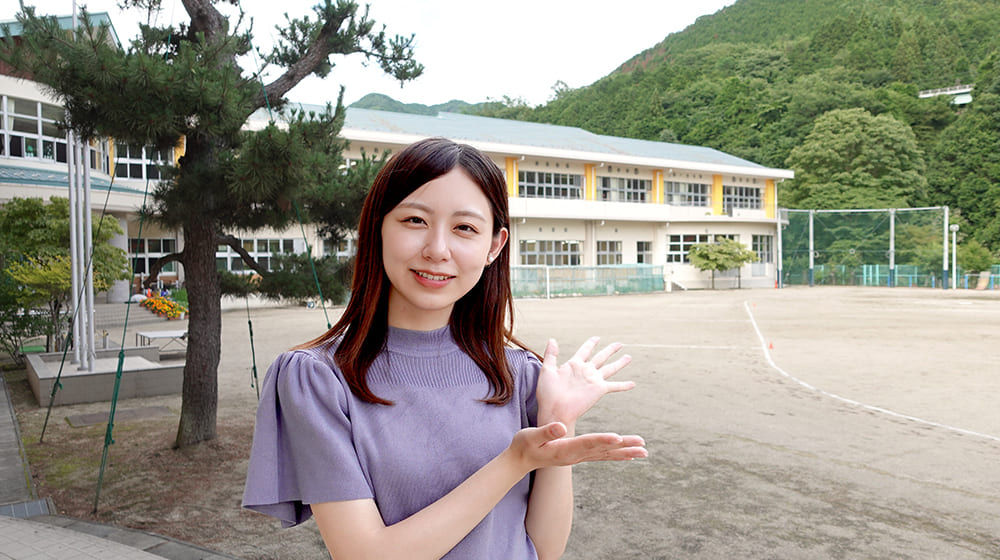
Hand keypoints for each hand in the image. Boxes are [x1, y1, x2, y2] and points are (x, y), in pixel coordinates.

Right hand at [509, 422, 646, 471]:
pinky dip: (616, 454)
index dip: (603, 439)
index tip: (618, 437)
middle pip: (604, 450)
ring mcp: (579, 457)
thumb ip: (546, 431)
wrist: (522, 460)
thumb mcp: (531, 436)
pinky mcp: (579, 455)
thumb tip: (560, 427)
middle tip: (643, 445)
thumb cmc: (525, 445)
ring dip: (625, 452)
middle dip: (624, 447)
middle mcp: (576, 456)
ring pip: (606, 454)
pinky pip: (602, 456)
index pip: (588, 443)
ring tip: (643, 451)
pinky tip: (627, 454)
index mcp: (566, 449)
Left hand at [535, 337, 635, 428]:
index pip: (585, 350)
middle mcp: (586, 371)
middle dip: (610, 350)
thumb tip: (552, 339)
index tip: (597, 338)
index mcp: (573, 365)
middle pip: (601, 357)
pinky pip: (614, 385)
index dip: (591, 343)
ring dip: (620, 363)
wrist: (554, 411)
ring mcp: (593, 380)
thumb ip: (551, 355)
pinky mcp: (598, 390)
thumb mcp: (547, 370)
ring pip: (610, 368)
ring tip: (628, 357)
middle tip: (620, 344)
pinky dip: (624, 385)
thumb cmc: (547, 394)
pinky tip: (632, 384)